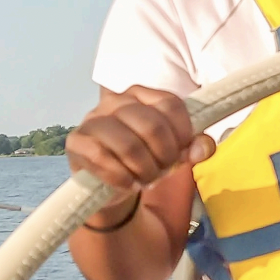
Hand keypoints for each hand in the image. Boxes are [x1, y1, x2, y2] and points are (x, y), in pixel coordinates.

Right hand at [66, 87, 215, 207]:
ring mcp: (93, 119)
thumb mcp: (175, 151)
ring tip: (147, 179)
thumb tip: (202, 149)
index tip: (184, 152)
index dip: (183, 132)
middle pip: (152, 126)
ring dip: (145, 170)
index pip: (171, 104)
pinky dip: (122, 178)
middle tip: (165, 170)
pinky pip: (103, 159)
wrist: (113, 184)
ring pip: (129, 145)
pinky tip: (129, 184)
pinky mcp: (76, 141)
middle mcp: (116, 101)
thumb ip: (194, 146)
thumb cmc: (147, 158)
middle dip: (165, 156)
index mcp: (142, 95)